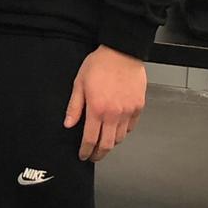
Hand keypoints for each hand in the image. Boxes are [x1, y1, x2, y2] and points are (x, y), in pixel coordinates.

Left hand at [64, 46, 146, 161]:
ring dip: (111, 144)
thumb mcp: (79, 83)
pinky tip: (116, 129)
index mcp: (97, 109)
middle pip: (107, 145)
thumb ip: (74, 107)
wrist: (122, 51)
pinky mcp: (138, 107)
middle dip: (99, 154)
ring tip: (103, 142)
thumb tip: (68, 124)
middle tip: (93, 156)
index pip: (90, 139)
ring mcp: (128, 112)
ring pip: (120, 138)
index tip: (83, 155)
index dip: (85, 151)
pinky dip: (123, 132)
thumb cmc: (100, 64)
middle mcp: (114, 114)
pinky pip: (131, 127)